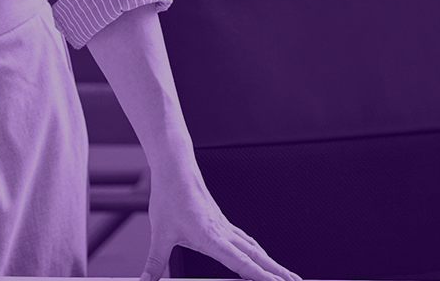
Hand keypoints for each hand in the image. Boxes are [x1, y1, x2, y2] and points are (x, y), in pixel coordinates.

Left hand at [140, 167, 298, 280]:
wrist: (176, 169)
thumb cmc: (170, 197)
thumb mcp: (159, 235)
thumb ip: (154, 264)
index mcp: (212, 238)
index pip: (242, 263)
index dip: (261, 276)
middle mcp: (224, 233)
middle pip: (258, 256)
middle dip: (278, 272)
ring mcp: (225, 227)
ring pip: (255, 248)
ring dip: (271, 261)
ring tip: (286, 274)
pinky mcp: (221, 222)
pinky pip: (246, 239)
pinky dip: (257, 250)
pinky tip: (258, 254)